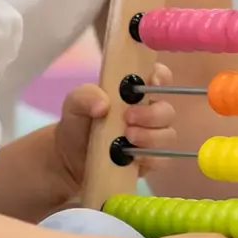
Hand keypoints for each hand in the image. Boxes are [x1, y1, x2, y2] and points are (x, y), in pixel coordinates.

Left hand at [53, 64, 177, 188]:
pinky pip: (162, 160)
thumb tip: (103, 104)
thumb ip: (85, 97)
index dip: (162, 76)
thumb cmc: (78, 124)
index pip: (160, 77)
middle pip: (167, 111)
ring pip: (168, 135)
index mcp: (135, 92)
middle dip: (152, 115)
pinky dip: (150, 158)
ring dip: (151, 137)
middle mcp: (149, 113)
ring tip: (128, 138)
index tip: (153, 81)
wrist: (70, 161)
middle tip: (129, 118)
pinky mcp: (150, 161)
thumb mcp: (74, 105)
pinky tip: (133, 157)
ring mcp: (151, 138)